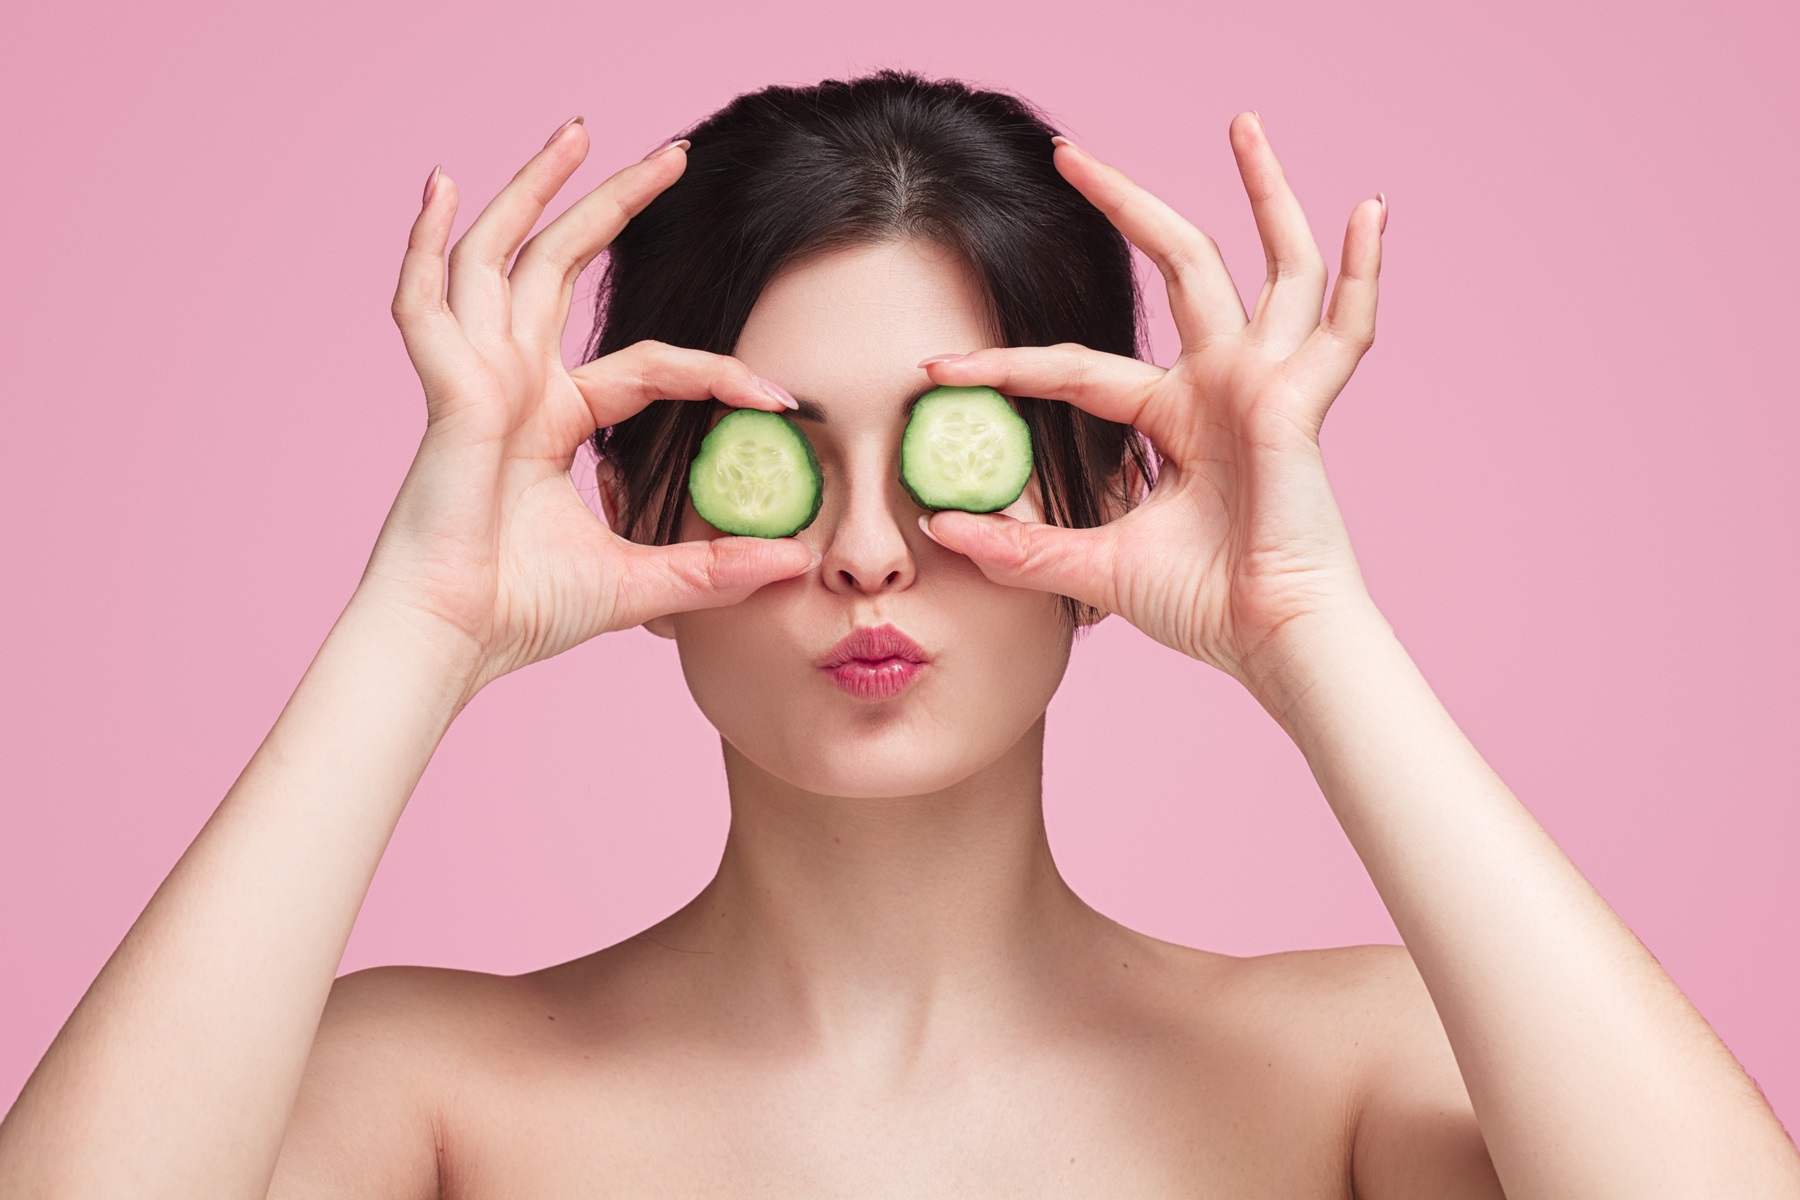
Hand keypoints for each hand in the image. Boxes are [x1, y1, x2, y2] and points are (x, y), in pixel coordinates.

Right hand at [366, 120, 815, 701]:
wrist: (453, 642)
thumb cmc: (520, 612)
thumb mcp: (638, 583)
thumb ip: (709, 568)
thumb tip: (794, 562)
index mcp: (550, 419)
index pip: (649, 365)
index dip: (718, 372)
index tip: (782, 393)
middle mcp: (512, 384)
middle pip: (562, 268)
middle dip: (613, 205)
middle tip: (671, 154)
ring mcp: (476, 379)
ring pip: (502, 256)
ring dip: (536, 190)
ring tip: (577, 131)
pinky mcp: (450, 392)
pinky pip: (427, 303)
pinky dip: (424, 245)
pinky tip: (436, 188)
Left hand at [916, 112, 1384, 687]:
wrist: (1267, 641)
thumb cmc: (1202, 605)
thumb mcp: (1096, 568)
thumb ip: (1025, 549)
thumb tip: (943, 531)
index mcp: (1174, 417)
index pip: (1077, 369)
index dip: (1006, 366)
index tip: (938, 366)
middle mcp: (1221, 384)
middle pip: (1176, 268)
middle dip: (1124, 203)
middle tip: (1069, 152)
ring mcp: (1267, 383)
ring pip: (1273, 265)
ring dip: (1263, 192)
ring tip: (1243, 123)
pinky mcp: (1299, 401)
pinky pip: (1345, 327)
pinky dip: (1363, 270)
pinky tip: (1371, 209)